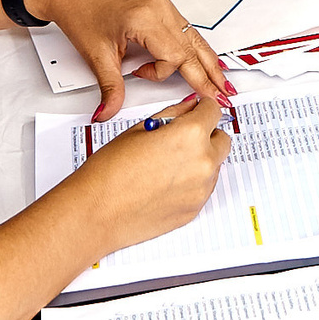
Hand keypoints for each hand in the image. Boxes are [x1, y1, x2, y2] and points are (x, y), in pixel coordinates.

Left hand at [26, 0, 234, 121]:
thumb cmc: (81, 12)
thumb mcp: (95, 55)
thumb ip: (109, 88)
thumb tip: (108, 113)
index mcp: (146, 18)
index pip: (174, 56)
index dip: (168, 74)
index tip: (162, 82)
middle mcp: (161, 9)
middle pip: (193, 47)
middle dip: (209, 74)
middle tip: (224, 96)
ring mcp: (163, 6)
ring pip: (194, 38)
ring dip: (206, 62)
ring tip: (221, 82)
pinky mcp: (161, 7)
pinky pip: (185, 31)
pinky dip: (195, 49)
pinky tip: (205, 60)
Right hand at [53, 93, 230, 252]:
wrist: (96, 213)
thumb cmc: (109, 172)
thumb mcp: (140, 129)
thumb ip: (173, 114)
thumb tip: (189, 107)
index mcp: (190, 135)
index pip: (213, 110)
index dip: (202, 108)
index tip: (196, 111)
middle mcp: (202, 162)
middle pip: (222, 139)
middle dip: (207, 134)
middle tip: (182, 137)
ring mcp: (201, 189)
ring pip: (215, 165)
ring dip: (201, 159)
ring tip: (168, 163)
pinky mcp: (195, 210)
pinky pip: (204, 188)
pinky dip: (193, 182)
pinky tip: (167, 182)